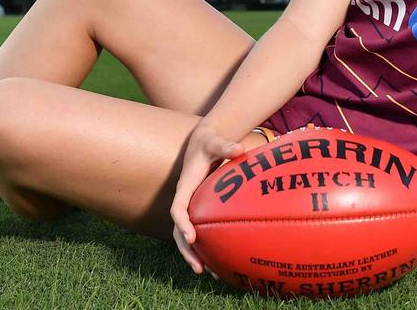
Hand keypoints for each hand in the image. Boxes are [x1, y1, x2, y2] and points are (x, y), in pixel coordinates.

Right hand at [170, 124, 245, 274]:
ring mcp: (191, 208)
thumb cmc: (209, 143)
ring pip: (186, 236)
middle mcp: (184, 200)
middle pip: (179, 231)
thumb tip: (238, 148)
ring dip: (194, 255)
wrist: (203, 142)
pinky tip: (219, 262)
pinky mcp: (199, 211)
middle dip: (186, 250)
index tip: (192, 237)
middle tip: (198, 268)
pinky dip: (205, 247)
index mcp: (185, 186)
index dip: (182, 223)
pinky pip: (199, 232)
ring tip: (208, 273)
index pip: (178, 209)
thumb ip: (225, 146)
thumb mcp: (215, 142)